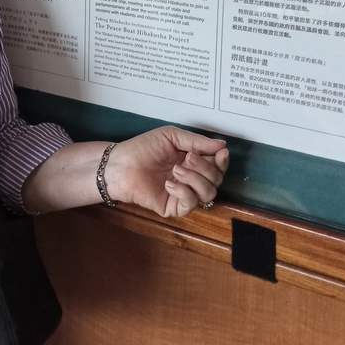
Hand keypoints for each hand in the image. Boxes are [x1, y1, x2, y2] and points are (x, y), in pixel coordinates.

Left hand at [104, 126, 228, 217]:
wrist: (122, 164)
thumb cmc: (144, 147)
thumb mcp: (172, 136)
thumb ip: (197, 141)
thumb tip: (223, 145)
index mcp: (193, 161)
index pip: (217, 165)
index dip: (222, 161)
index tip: (221, 153)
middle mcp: (192, 179)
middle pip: (216, 180)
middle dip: (206, 168)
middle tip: (188, 158)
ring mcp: (184, 194)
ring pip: (209, 193)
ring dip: (195, 179)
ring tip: (176, 169)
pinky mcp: (174, 208)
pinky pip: (191, 204)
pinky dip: (183, 191)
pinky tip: (169, 183)